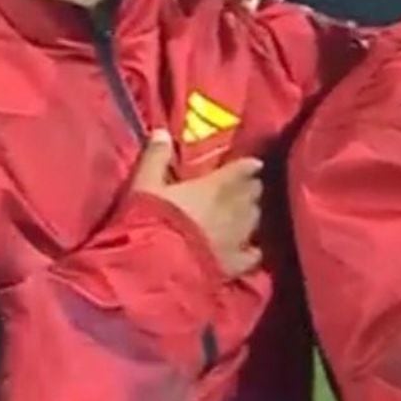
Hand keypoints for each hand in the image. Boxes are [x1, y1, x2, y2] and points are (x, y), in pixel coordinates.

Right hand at [129, 130, 263, 277]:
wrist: (157, 269)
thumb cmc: (150, 222)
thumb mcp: (144, 186)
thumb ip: (155, 158)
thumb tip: (162, 131)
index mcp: (213, 188)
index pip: (240, 171)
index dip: (248, 166)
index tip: (254, 163)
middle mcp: (232, 210)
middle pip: (252, 194)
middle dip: (250, 188)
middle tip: (246, 187)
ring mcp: (237, 239)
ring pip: (256, 220)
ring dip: (251, 213)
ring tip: (245, 213)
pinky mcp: (234, 264)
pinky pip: (253, 254)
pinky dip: (252, 249)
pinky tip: (248, 249)